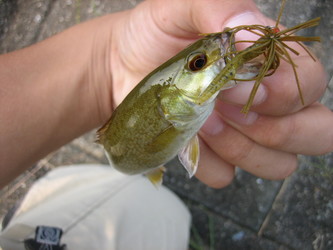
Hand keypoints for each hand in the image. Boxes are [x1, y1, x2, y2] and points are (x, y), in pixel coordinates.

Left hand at [108, 0, 332, 187]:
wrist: (120, 66)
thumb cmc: (154, 34)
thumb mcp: (181, 8)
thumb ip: (219, 8)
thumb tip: (252, 30)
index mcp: (269, 65)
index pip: (311, 85)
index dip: (282, 93)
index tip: (232, 86)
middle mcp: (267, 105)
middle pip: (316, 134)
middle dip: (275, 129)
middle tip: (226, 109)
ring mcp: (243, 136)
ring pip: (277, 165)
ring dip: (238, 147)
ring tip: (200, 121)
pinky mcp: (214, 158)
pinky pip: (226, 176)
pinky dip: (207, 161)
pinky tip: (189, 138)